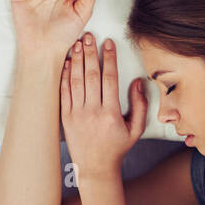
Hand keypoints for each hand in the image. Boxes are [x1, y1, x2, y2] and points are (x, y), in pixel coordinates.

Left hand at [60, 32, 148, 178]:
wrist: (95, 168)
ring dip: (77, 60)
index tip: (108, 43)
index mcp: (111, 113)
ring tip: (77, 43)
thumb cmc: (117, 147)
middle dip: (90, 52)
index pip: (110, 78)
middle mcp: (93, 112)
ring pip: (76, 80)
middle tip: (89, 36)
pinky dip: (65, 75)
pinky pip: (64, 92)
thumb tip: (137, 82)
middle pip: (91, 75)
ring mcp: (77, 114)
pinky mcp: (66, 117)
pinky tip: (68, 62)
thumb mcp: (136, 129)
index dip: (109, 58)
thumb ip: (140, 105)